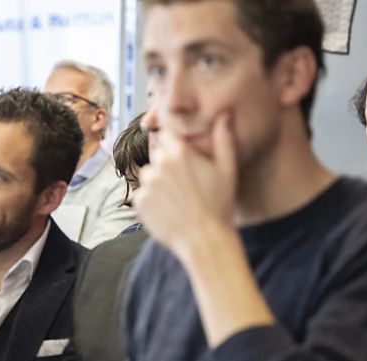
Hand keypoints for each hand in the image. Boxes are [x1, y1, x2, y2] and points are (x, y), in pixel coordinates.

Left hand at [134, 113, 237, 253]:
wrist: (204, 240)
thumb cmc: (220, 204)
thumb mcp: (228, 169)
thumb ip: (224, 138)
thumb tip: (223, 113)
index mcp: (179, 153)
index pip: (166, 135)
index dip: (174, 144)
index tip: (182, 156)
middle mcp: (159, 165)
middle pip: (157, 155)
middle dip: (168, 164)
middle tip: (185, 183)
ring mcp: (147, 184)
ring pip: (148, 175)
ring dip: (158, 182)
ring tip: (178, 198)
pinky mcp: (138, 202)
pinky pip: (142, 194)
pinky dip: (151, 200)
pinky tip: (169, 209)